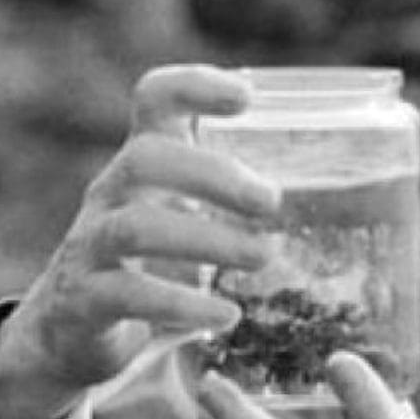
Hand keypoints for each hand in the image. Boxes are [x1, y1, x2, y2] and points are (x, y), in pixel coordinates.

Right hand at [0, 65, 280, 418]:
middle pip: (146, 157)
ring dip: (207, 240)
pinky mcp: (83, 300)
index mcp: (145, 163)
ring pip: (134, 227)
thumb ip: (238, 196)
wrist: (70, 333)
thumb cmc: (151, 263)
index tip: (245, 96)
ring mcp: (91, 246)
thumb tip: (349, 192)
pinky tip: (227, 315)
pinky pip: (127, 295)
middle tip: (272, 201)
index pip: (155, 98)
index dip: (194, 85)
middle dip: (213, 174)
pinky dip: (183, 304)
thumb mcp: (187, 215)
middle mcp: (112, 193)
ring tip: (263, 257)